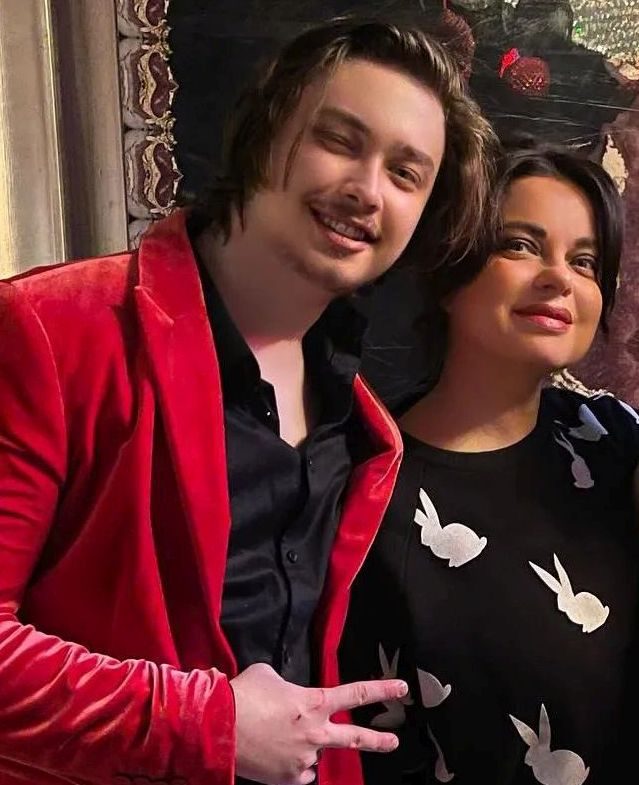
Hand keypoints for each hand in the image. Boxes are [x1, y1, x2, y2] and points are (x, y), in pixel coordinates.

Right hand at [230, 662, 405, 784]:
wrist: (219, 727)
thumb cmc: (244, 694)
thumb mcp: (269, 675)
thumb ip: (286, 685)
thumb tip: (284, 693)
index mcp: (314, 701)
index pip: (356, 694)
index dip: (382, 689)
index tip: (401, 688)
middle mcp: (315, 732)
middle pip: (354, 738)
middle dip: (377, 740)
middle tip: (393, 741)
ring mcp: (304, 757)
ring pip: (315, 754)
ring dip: (304, 747)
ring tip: (277, 737)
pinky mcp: (289, 778)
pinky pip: (299, 771)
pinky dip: (291, 764)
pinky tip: (275, 754)